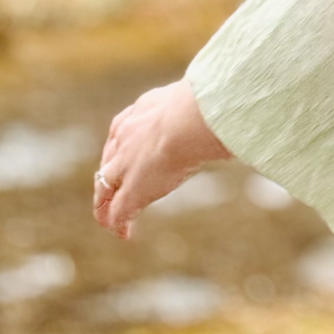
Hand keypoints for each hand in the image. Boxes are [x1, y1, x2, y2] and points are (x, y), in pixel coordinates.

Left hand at [92, 80, 231, 239]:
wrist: (189, 119)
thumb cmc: (203, 105)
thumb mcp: (193, 100)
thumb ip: (200, 107)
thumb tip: (228, 106)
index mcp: (138, 114)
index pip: (121, 133)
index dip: (122, 148)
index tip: (128, 154)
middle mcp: (124, 139)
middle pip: (108, 162)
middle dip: (108, 176)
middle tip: (113, 189)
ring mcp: (124, 167)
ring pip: (104, 190)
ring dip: (106, 204)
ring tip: (110, 218)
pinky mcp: (132, 191)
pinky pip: (118, 213)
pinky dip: (119, 225)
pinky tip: (124, 233)